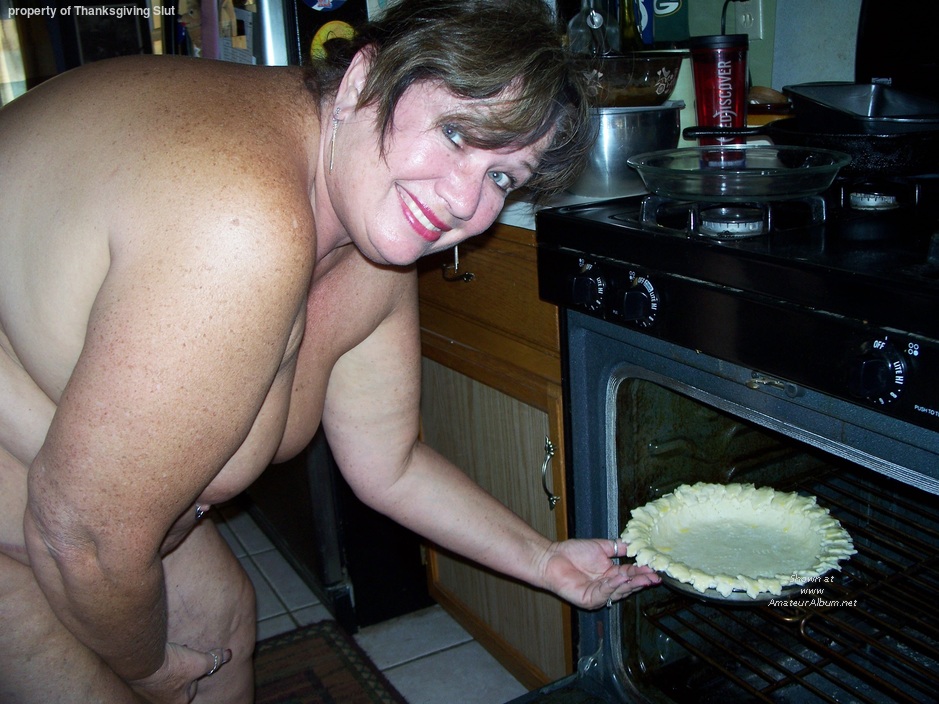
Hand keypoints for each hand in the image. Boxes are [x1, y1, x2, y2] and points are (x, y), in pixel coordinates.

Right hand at [129, 643, 230, 703]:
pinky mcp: (138, 683)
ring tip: (172, 654)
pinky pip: (151, 674)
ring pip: (164, 679)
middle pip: (178, 684)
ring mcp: (148, 693)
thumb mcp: (199, 662)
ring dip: (169, 667)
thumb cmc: (173, 666)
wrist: (143, 660)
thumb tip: (228, 655)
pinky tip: (159, 655)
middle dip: (182, 671)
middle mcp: (162, 701)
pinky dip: (156, 665)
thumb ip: (214, 660)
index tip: (195, 662)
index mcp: (178, 701)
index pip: (193, 689)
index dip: (197, 673)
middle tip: (183, 657)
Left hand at [539, 538, 659, 609]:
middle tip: (655, 577)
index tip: (655, 569)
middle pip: (628, 585)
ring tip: (642, 577)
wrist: (552, 558)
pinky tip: (621, 577)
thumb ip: (618, 547)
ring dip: (631, 583)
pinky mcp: (589, 599)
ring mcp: (598, 595)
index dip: (642, 572)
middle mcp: (607, 587)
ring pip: (619, 590)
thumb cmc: (572, 553)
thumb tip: (634, 544)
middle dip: (641, 580)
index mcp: (610, 575)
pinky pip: (604, 593)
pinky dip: (613, 585)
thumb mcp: (601, 547)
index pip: (630, 574)